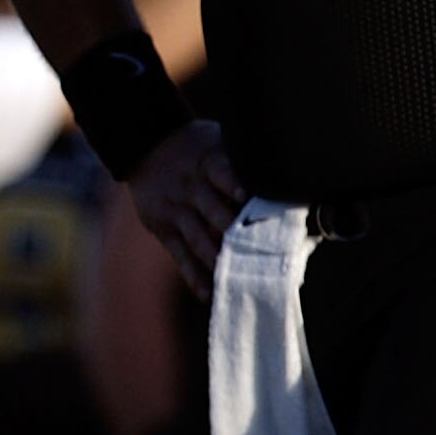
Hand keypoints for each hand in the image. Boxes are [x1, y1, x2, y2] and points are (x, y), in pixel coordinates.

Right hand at [128, 118, 246, 297]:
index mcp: (207, 163)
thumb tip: (288, 176)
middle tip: (258, 253)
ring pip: (197, 238)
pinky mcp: (163, 228)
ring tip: (236, 279)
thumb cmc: (197, 148)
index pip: (222, 174)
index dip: (234, 186)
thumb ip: (244, 159)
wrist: (147, 146)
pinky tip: (208, 293)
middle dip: (234, 234)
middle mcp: (191, 188)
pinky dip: (193, 275)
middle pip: (212, 212)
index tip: (248, 199)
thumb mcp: (218, 141)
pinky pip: (179, 255)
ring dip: (217, 259)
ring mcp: (175, 210)